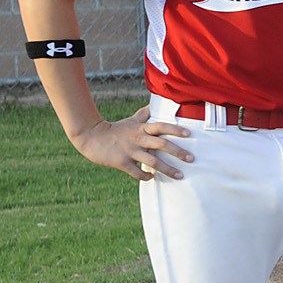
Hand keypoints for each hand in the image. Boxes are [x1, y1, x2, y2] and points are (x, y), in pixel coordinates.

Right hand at [70, 106, 192, 180]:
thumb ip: (144, 115)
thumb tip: (154, 104)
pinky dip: (146, 176)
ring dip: (168, 169)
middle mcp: (138, 139)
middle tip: (192, 159)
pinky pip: (137, 172)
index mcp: (142, 129)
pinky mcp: (122, 162)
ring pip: (153, 162)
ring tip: (180, 175)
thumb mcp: (131, 121)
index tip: (189, 134)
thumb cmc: (115, 129)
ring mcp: (130, 151)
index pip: (161, 126)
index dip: (175, 129)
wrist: (90, 137)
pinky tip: (153, 178)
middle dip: (178, 152)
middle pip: (162, 145)